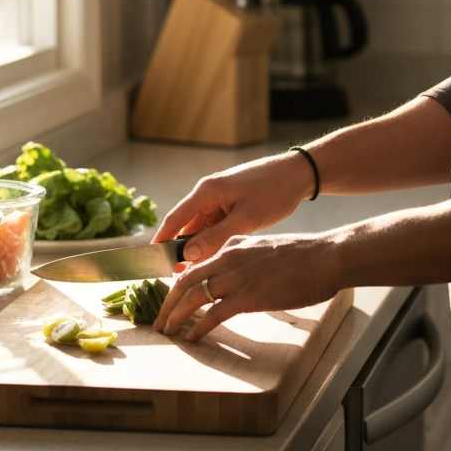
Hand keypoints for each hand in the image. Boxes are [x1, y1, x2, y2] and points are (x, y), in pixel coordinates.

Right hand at [153, 152, 314, 261]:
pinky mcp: (230, 203)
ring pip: (201, 228)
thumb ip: (214, 238)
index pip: (174, 220)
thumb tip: (187, 255)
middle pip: (186, 226)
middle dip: (181, 250)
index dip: (161, 241)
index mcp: (205, 193)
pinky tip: (215, 258)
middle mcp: (207, 194)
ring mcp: (219, 198)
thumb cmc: (272, 193)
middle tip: (178, 276)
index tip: (153, 262)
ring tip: (197, 272)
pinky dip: (213, 240)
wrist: (297, 174)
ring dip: (199, 247)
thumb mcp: (244, 220)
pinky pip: (214, 225)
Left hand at [153, 233, 338, 340]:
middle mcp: (228, 258)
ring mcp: (237, 277)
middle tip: (159, 319)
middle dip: (167, 302)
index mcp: (232, 245)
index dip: (178, 283)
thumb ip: (246, 259)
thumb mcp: (265, 250)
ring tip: (167, 331)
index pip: (195, 264)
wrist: (326, 257)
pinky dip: (198, 327)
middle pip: (185, 281)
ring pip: (194, 297)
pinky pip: (214, 314)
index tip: (170, 298)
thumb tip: (236, 275)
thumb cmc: (304, 257)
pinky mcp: (249, 296)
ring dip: (176, 316)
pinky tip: (191, 337)